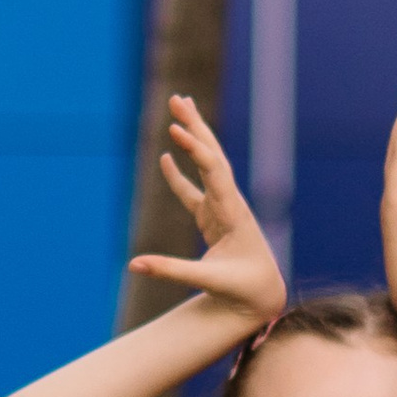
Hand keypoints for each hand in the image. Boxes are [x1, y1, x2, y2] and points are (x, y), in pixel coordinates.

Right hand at [129, 95, 285, 328]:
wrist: (264, 297)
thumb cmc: (242, 289)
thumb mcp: (208, 281)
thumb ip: (170, 271)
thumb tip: (132, 265)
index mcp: (233, 214)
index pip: (214, 172)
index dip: (194, 149)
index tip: (174, 129)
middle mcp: (230, 203)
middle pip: (213, 156)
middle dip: (196, 127)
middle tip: (178, 99)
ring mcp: (222, 208)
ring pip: (207, 166)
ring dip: (193, 139)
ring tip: (178, 110)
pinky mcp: (214, 219)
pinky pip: (194, 191)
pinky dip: (180, 174)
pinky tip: (166, 157)